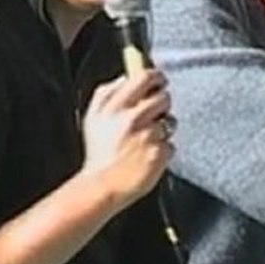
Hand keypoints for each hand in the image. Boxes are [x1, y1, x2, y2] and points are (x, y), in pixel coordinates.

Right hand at [80, 69, 173, 208]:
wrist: (101, 187)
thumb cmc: (99, 153)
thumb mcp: (93, 118)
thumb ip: (107, 93)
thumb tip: (126, 76)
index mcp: (114, 107)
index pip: (143, 77)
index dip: (155, 77)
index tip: (159, 80)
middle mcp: (132, 118)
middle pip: (163, 98)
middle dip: (161, 104)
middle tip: (153, 114)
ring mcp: (148, 136)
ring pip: (170, 121)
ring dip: (164, 128)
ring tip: (146, 141)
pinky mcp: (159, 153)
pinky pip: (171, 143)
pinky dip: (163, 149)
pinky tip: (148, 156)